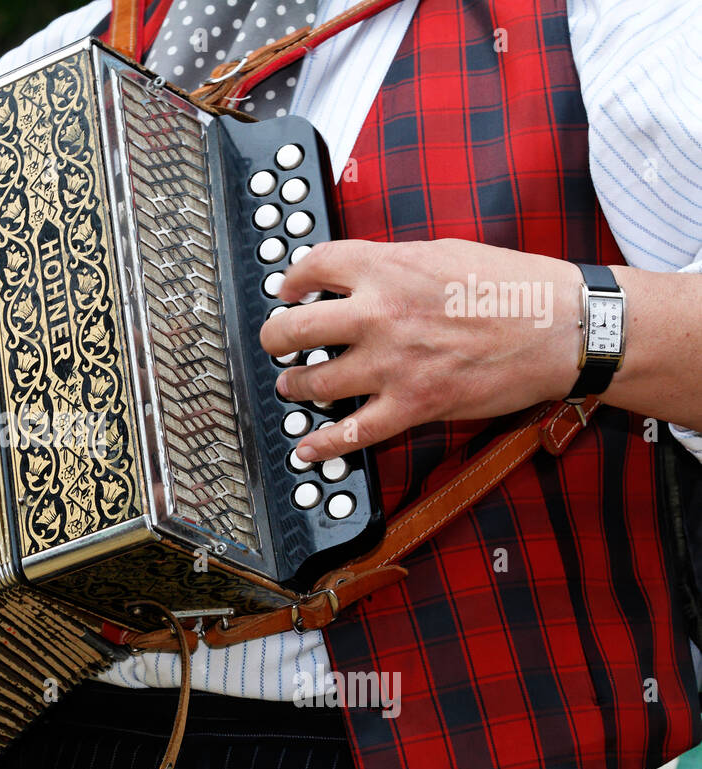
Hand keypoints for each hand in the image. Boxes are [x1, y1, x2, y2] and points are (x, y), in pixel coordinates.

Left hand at [259, 238, 583, 462]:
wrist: (562, 328)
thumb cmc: (512, 286)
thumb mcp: (442, 253)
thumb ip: (390, 265)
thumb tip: (352, 275)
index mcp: (387, 267)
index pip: (311, 267)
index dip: (289, 281)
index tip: (285, 291)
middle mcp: (379, 314)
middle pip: (294, 329)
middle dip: (276, 338)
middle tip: (277, 343)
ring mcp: (392, 364)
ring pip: (313, 381)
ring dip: (296, 385)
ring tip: (294, 385)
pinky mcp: (413, 406)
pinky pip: (351, 432)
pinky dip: (322, 444)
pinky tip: (306, 446)